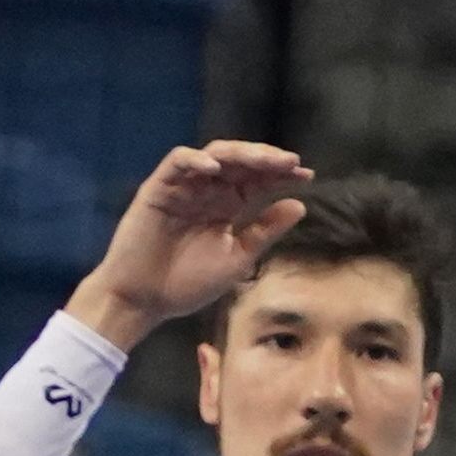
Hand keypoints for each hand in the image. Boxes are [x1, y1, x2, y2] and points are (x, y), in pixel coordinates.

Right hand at [66, 142, 312, 352]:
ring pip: (213, 156)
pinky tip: (217, 169)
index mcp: (228, 206)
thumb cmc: (190, 282)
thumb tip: (300, 205)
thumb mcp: (239, 257)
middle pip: (240, 163)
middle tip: (291, 162)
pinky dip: (196, 161)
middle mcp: (208, 191)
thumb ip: (265, 231)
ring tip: (266, 160)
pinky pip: (176, 163)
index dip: (281, 176)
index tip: (307, 175)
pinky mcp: (158, 189)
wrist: (147, 300)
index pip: (258, 181)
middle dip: (266, 159)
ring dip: (240, 155)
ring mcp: (183, 187)